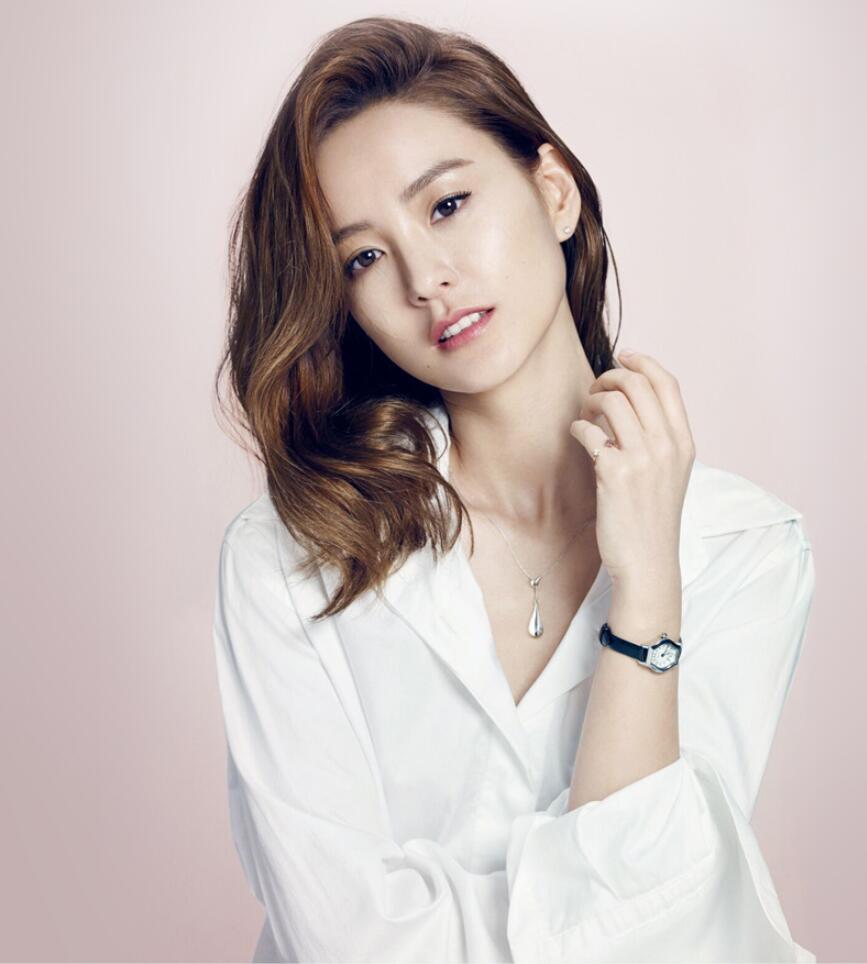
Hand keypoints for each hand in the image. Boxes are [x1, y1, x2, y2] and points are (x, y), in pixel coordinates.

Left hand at [569, 349, 695, 591]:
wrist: (647, 561)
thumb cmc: (651, 519)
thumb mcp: (669, 475)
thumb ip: (659, 440)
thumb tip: (630, 404)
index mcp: (684, 443)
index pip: (668, 385)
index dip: (643, 363)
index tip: (624, 357)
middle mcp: (668, 446)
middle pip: (638, 385)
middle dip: (611, 377)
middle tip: (595, 389)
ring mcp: (643, 459)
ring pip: (613, 402)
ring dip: (592, 401)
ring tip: (586, 415)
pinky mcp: (615, 473)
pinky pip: (590, 430)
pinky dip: (579, 427)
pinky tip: (578, 436)